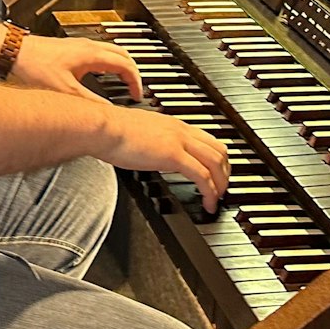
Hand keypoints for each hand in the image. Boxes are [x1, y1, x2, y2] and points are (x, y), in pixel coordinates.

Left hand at [8, 35, 143, 101]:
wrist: (13, 51)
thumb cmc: (34, 66)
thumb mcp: (65, 91)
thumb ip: (89, 102)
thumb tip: (106, 112)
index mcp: (91, 55)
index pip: (125, 65)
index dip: (135, 81)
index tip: (137, 95)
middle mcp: (87, 46)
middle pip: (122, 53)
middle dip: (133, 70)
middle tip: (136, 87)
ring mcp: (78, 45)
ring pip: (110, 50)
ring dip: (121, 64)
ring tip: (123, 80)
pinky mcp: (69, 48)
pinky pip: (98, 52)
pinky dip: (107, 62)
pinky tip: (98, 73)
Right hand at [95, 106, 230, 212]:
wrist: (103, 128)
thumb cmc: (111, 132)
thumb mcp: (140, 134)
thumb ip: (153, 142)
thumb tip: (154, 154)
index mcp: (174, 125)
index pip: (207, 139)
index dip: (217, 158)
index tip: (217, 173)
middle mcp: (181, 130)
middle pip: (219, 150)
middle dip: (226, 172)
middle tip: (222, 188)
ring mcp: (179, 142)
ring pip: (216, 162)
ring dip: (221, 184)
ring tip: (217, 199)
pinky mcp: (173, 155)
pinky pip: (202, 176)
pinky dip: (210, 192)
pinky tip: (208, 203)